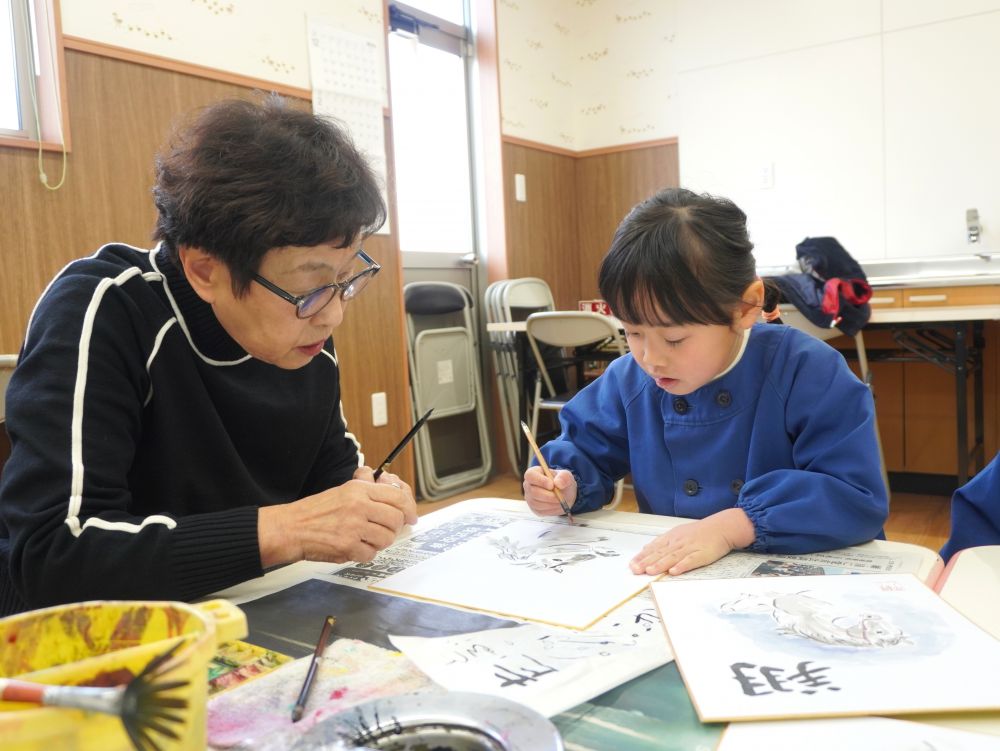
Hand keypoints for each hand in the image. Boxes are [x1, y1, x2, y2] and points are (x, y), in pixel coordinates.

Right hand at [258, 474, 417, 567]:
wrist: (291, 528)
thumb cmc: (316, 511)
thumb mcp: (343, 490)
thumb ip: (367, 488)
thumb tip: (391, 486)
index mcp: (359, 490)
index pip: (397, 496)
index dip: (409, 508)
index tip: (411, 517)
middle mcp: (358, 506)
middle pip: (396, 519)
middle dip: (393, 528)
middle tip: (383, 530)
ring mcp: (353, 527)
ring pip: (386, 538)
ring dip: (379, 542)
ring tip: (365, 538)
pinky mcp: (347, 546)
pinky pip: (371, 554)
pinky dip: (365, 553)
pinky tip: (354, 547)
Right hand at [523, 466, 576, 516]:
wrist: (564, 494)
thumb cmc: (562, 481)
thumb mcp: (566, 476)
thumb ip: (564, 477)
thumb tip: (558, 483)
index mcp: (534, 473)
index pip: (530, 475)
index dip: (540, 480)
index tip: (552, 485)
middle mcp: (528, 485)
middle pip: (533, 491)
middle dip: (548, 495)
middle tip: (560, 496)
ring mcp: (530, 498)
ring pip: (537, 503)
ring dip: (552, 503)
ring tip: (560, 499)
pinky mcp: (534, 508)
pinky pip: (541, 511)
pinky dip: (552, 509)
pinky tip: (557, 504)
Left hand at [629, 508, 755, 575]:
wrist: (721, 528)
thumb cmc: (699, 532)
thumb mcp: (678, 534)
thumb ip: (663, 543)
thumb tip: (646, 549)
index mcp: (671, 538)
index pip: (653, 548)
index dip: (642, 557)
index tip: (632, 564)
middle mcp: (678, 543)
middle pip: (660, 553)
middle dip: (646, 562)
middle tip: (635, 570)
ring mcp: (689, 548)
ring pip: (672, 557)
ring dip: (660, 565)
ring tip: (650, 571)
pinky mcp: (701, 554)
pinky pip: (690, 561)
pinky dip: (681, 566)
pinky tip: (674, 571)